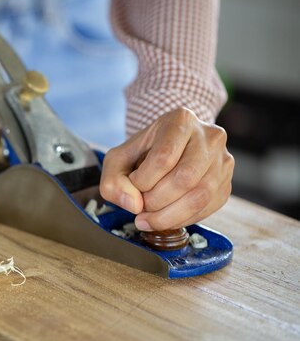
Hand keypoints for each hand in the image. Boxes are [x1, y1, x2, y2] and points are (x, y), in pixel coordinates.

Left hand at [100, 107, 233, 230]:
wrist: (170, 148)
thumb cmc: (143, 152)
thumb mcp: (118, 159)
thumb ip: (113, 181)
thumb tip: (133, 205)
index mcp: (180, 120)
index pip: (163, 157)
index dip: (143, 181)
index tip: (132, 186)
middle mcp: (209, 136)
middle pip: (185, 178)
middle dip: (156, 201)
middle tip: (140, 208)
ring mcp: (223, 160)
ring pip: (200, 196)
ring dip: (169, 216)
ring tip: (148, 219)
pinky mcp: (227, 183)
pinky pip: (207, 208)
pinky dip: (182, 220)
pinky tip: (166, 218)